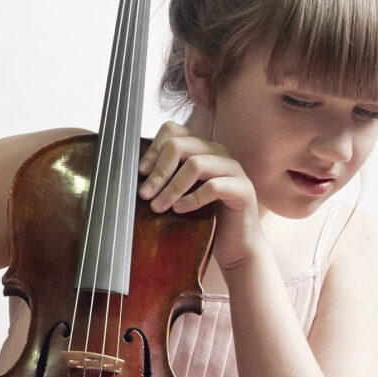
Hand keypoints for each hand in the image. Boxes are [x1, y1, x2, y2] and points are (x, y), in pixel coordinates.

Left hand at [138, 119, 263, 268]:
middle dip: (158, 171)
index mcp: (201, 148)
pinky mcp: (243, 189)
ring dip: (172, 187)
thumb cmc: (205, 219)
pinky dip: (192, 198)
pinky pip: (214, 186)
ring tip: (159, 207)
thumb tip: (133, 175)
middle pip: (180, 144)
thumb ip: (164, 179)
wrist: (236, 246)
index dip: (153, 149)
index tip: (140, 173)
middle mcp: (218, 152)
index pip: (173, 131)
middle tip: (145, 195)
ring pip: (195, 164)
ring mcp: (233, 169)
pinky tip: (180, 210)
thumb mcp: (179, 194)